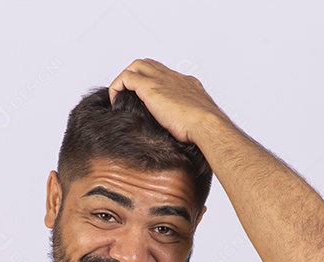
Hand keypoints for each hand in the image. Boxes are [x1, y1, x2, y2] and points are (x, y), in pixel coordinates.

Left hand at [107, 58, 228, 144]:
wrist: (207, 124)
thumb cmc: (205, 128)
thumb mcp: (197, 122)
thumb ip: (189, 122)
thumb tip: (183, 134)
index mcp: (187, 84)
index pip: (166, 75)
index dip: (153, 83)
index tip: (146, 99)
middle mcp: (174, 78)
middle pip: (150, 65)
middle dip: (137, 76)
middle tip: (130, 95)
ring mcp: (161, 80)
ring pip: (136, 66)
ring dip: (126, 80)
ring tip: (121, 98)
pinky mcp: (150, 86)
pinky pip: (125, 78)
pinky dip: (117, 87)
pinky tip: (116, 102)